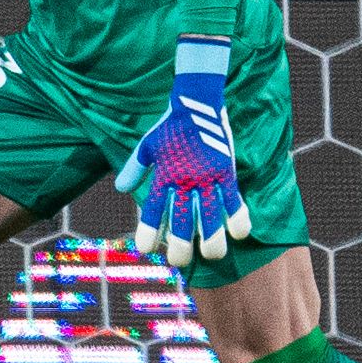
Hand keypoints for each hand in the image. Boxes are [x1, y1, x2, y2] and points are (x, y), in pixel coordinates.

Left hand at [112, 40, 255, 266]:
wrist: (196, 101)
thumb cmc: (170, 126)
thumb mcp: (147, 145)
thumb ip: (135, 168)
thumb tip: (122, 189)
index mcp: (164, 176)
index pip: (154, 212)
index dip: (149, 233)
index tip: (146, 249)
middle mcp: (185, 181)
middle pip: (183, 223)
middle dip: (181, 247)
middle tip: (180, 261)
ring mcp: (208, 177)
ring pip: (212, 217)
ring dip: (213, 241)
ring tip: (213, 255)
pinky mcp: (227, 171)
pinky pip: (235, 200)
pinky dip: (238, 218)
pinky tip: (239, 234)